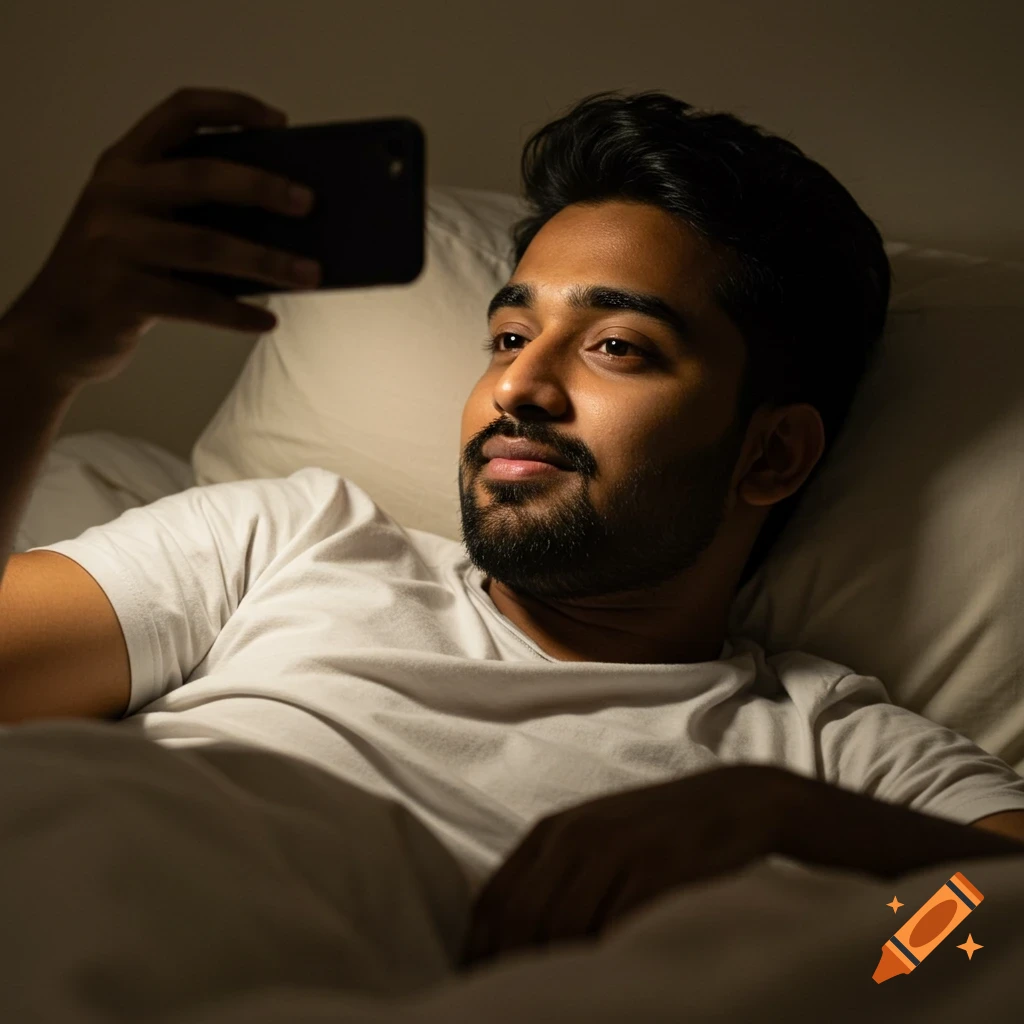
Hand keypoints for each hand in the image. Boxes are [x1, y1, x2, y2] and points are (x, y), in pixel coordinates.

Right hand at [0, 86, 320, 392]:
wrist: (53, 331)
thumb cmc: (118, 273)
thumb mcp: (141, 224)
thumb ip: (190, 209)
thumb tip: (284, 218)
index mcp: (125, 164)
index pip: (179, 112)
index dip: (232, 108)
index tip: (280, 121)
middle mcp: (116, 195)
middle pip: (201, 176)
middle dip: (262, 186)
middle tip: (310, 203)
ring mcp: (114, 244)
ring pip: (207, 246)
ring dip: (267, 261)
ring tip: (310, 274)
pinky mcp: (121, 295)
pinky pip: (195, 303)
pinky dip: (237, 314)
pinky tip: (267, 320)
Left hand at [460, 763, 796, 968]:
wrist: (732, 801)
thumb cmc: (656, 831)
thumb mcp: (594, 838)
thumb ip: (553, 876)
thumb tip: (509, 941)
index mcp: (552, 831)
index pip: (494, 898)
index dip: (480, 950)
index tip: (482, 986)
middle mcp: (576, 836)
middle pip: (523, 917)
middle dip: (514, 969)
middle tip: (521, 1003)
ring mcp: (617, 849)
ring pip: (564, 927)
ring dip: (561, 970)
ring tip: (570, 995)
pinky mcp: (657, 868)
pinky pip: (616, 926)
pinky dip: (606, 957)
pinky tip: (610, 974)